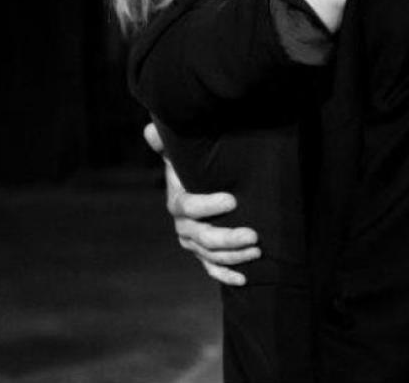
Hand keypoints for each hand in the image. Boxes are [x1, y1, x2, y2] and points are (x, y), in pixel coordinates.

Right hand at [143, 122, 258, 285]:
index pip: (188, 207)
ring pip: (211, 255)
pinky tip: (245, 279)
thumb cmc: (196, 167)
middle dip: (228, 237)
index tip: (232, 199)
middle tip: (254, 234)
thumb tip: (150, 129)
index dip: (207, 205)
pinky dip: (227, 275)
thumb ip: (168, 142)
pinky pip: (213, 270)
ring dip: (234, 256)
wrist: (204, 186)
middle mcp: (184, 226)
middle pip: (202, 237)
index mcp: (178, 201)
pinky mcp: (206, 256)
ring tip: (258, 250)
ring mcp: (195, 243)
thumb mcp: (184, 153)